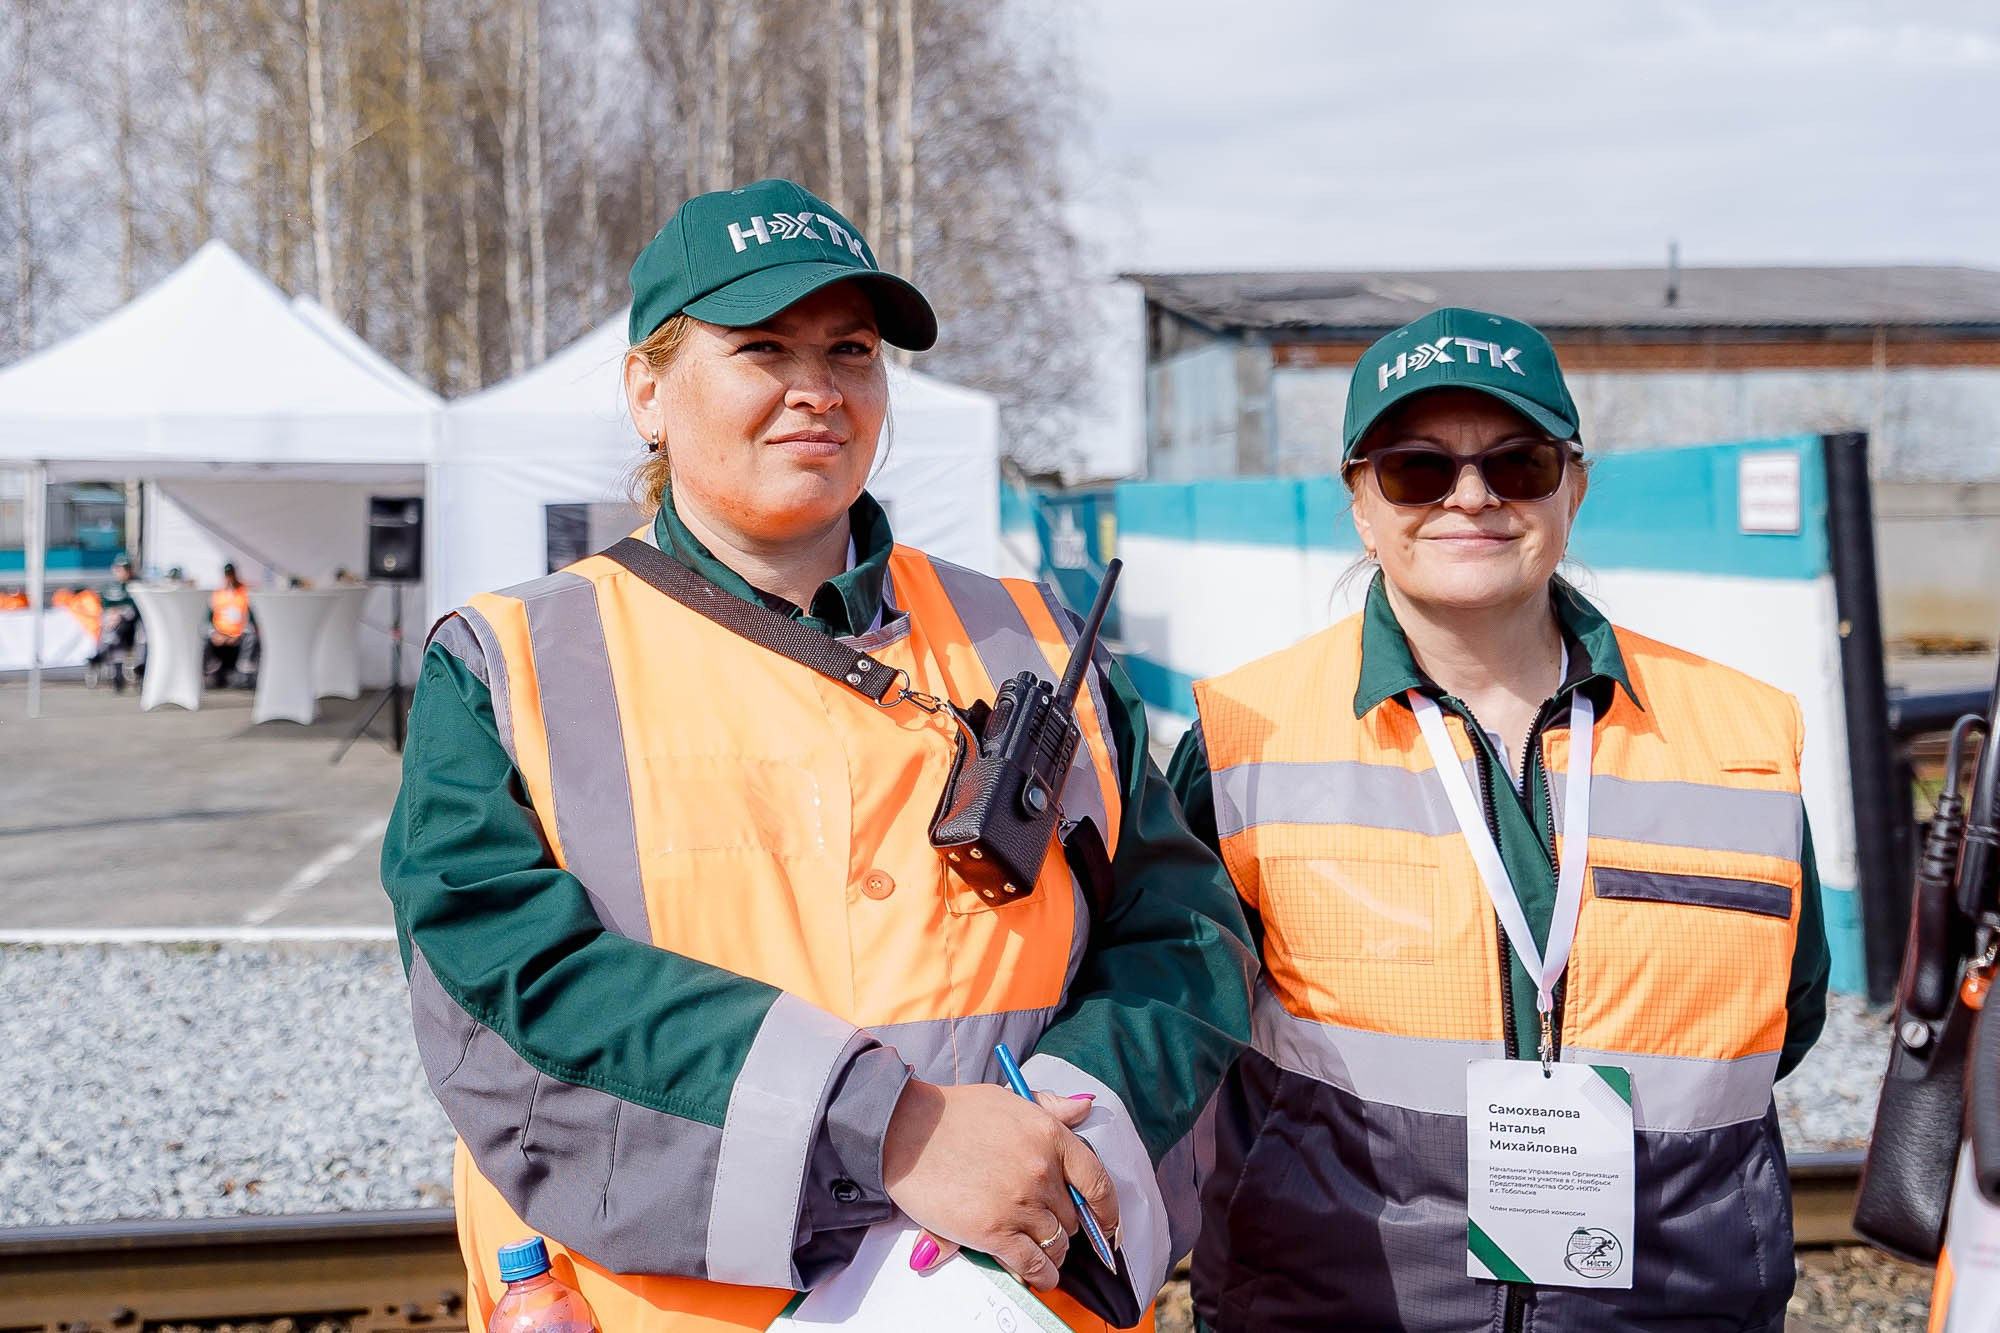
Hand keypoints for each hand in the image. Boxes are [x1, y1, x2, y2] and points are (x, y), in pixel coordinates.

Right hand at [882, 1080, 1118, 1290]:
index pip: (1097, 1181)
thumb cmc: (955, 1114)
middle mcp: (1041, 1170)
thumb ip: (1050, 1107)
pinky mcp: (993, 1232)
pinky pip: (1034, 1264)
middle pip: (1072, 1217)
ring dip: (1052, 1253)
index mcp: (1050, 1135)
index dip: (1107, 1210)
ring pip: (1055, 1244)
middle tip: (1046, 1228)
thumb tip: (1084, 1108)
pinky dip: (1042, 1275)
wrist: (905, 1131)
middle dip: (1063, 1225)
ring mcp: (1019, 1203)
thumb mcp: (1009, 1101)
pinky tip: (1040, 1276)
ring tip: (1042, 1254)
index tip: (1107, 1224)